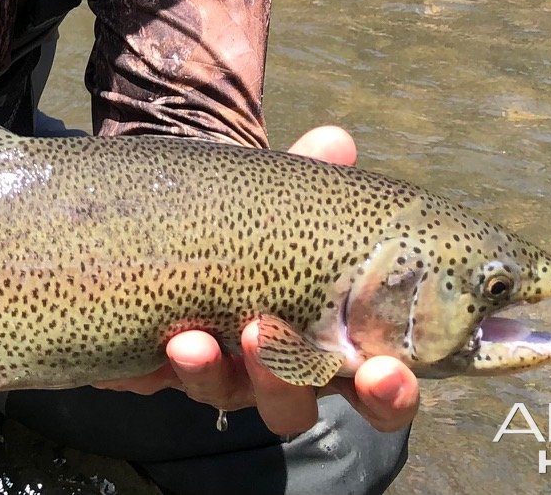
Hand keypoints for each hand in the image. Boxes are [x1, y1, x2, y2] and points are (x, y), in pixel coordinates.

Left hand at [95, 125, 419, 437]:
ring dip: (215, 371)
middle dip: (285, 383)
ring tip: (201, 336)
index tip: (385, 373)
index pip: (376, 390)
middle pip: (295, 407)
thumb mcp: (280, 200)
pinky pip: (164, 382)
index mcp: (327, 340)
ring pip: (228, 397)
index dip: (389, 393)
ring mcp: (220, 375)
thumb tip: (336, 143)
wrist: (168, 221)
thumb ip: (311, 179)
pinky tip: (169, 339)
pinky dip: (170, 364)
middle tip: (266, 335)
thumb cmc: (249, 222)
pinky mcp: (161, 370)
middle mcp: (277, 372)